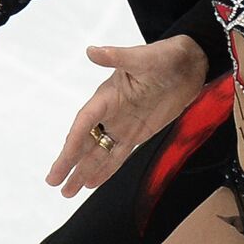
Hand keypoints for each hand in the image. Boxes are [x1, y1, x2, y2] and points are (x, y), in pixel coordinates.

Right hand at [46, 37, 208, 197]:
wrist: (190, 64)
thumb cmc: (165, 56)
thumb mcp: (142, 57)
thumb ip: (117, 57)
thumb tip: (92, 50)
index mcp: (108, 94)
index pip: (86, 120)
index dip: (75, 139)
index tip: (64, 157)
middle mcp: (111, 112)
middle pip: (85, 140)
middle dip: (69, 161)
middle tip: (52, 181)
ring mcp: (123, 124)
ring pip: (99, 152)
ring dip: (83, 170)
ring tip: (67, 192)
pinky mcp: (138, 134)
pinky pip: (118, 155)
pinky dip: (105, 170)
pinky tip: (91, 183)